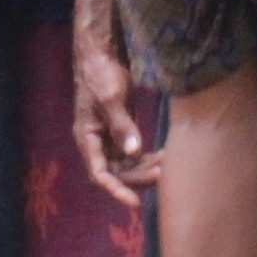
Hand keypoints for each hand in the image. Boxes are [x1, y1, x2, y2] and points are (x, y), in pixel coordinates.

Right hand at [70, 20, 159, 205]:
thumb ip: (122, 126)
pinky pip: (132, 153)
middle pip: (116, 173)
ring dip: (146, 169)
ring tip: (168, 164)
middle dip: (138, 178)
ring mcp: (108, 138)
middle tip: (164, 174)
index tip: (135, 203)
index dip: (117, 191)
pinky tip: (164, 155)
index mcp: (87, 139)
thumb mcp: (112, 99)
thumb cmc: (101, 74)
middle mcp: (96, 143)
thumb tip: (133, 152)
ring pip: (126, 165)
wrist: (101, 53)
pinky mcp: (120, 130)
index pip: (100, 175)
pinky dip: (147, 157)